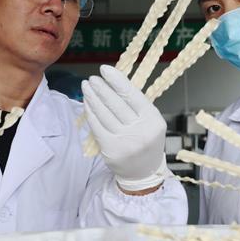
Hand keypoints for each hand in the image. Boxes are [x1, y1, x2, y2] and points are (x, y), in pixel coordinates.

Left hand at [82, 65, 167, 192]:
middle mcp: (140, 130)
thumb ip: (137, 104)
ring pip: (104, 114)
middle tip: (92, 78)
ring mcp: (125, 141)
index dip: (116, 80)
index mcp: (153, 119)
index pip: (132, 95)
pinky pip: (97, 126)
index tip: (104, 69)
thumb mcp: (151, 121)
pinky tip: (87, 103)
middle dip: (101, 88)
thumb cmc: (147, 140)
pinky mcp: (110, 149)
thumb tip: (114, 81)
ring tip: (86, 87)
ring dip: (92, 98)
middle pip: (115, 103)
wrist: (144, 171)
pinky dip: (90, 113)